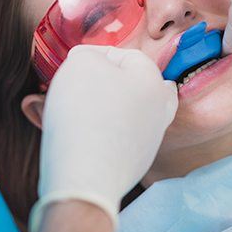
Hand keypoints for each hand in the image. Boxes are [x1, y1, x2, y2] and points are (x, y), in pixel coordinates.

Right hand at [30, 45, 176, 231]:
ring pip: (126, 110)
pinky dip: (102, 129)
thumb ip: (87, 55)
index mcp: (152, 80)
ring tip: (74, 107)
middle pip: (131, 84)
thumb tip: (89, 62)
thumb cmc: (84, 112)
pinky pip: (118, 136)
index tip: (71, 63)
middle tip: (78, 84)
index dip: (94, 54)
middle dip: (104, 81)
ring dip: (102, 105)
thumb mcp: (81, 64)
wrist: (85, 177)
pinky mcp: (135, 162)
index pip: (124, 55)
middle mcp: (159, 108)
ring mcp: (150, 138)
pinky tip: (81, 131)